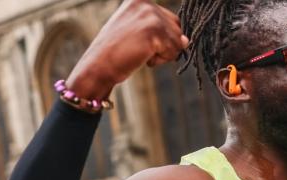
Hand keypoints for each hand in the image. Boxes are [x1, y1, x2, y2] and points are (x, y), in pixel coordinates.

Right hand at [67, 0, 188, 96]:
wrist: (98, 66)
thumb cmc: (116, 53)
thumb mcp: (138, 35)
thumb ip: (163, 33)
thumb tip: (187, 41)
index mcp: (139, 0)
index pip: (170, 20)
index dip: (162, 38)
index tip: (139, 42)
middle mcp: (146, 3)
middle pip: (177, 28)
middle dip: (164, 45)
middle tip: (140, 49)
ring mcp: (150, 15)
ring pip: (178, 41)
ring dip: (163, 54)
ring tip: (140, 53)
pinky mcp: (154, 30)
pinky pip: (175, 50)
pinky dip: (162, 60)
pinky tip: (144, 58)